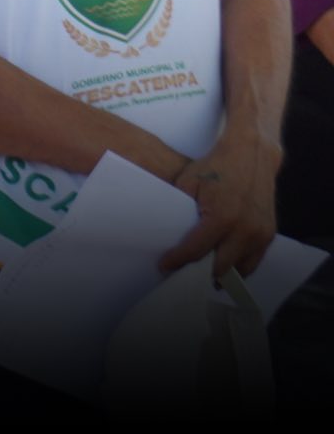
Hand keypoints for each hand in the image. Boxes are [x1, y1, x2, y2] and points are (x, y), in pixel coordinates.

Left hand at [158, 133, 280, 279]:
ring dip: (223, 276)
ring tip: (204, 278)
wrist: (250, 154)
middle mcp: (244, 230)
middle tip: (183, 279)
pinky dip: (239, 266)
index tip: (164, 267)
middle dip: (200, 275)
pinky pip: (254, 259)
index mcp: (222, 218)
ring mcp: (260, 233)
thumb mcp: (188, 182)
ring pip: (240, 269)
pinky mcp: (269, 233)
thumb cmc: (215, 167)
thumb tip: (165, 229)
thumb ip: (180, 208)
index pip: (196, 250)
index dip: (177, 261)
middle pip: (220, 267)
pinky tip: (224, 268)